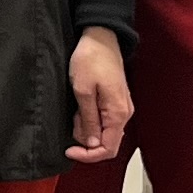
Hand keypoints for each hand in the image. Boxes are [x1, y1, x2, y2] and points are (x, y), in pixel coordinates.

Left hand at [66, 28, 131, 163]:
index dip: (88, 155)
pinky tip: (81, 105)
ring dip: (86, 126)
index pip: (107, 149)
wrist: (101, 37)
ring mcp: (121, 108)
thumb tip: (91, 144)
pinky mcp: (115, 101)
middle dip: (85, 136)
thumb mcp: (83, 91)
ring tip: (76, 106)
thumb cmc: (91, 59)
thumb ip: (89, 120)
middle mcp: (124, 114)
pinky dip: (89, 118)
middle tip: (72, 117)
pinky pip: (103, 119)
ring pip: (103, 131)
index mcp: (118, 114)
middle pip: (105, 142)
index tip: (69, 150)